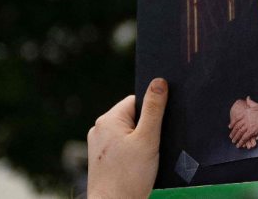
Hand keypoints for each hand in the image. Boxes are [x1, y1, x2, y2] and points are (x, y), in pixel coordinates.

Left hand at [86, 77, 166, 198]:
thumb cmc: (129, 175)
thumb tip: (159, 81)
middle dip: (146, 129)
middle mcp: (99, 129)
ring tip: (144, 158)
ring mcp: (98, 145)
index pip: (137, 101)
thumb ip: (154, 108)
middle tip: (152, 146)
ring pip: (128, 132)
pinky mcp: (101, 158)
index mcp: (108, 119)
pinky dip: (132, 152)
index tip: (157, 129)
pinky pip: (121, 145)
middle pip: (132, 116)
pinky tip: (137, 165)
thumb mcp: (148, 138)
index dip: (152, 113)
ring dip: (139, 142)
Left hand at [227, 97, 257, 147]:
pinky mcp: (252, 131)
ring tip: (234, 141)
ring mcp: (248, 125)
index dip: (232, 123)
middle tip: (231, 137)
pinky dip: (241, 141)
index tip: (230, 127)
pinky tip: (239, 144)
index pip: (236, 119)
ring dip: (236, 138)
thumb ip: (250, 102)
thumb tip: (247, 97)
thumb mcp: (256, 104)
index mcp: (245, 113)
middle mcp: (245, 119)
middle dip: (233, 133)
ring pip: (239, 133)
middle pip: (237, 127)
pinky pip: (245, 137)